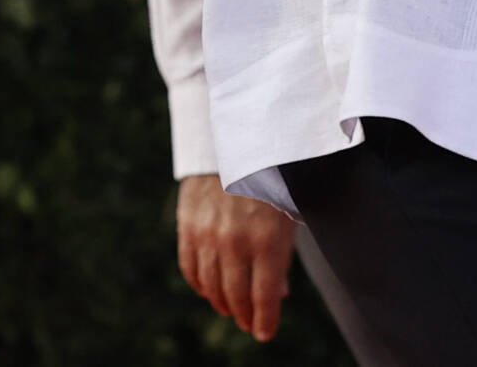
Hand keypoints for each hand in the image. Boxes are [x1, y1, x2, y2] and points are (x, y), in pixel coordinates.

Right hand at [177, 171, 292, 341]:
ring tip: (231, 308)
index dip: (265, 321)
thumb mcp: (288, 214)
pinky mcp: (188, 226)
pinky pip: (190, 268)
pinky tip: (209, 289)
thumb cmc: (272, 179)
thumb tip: (278, 294)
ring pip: (211, 287)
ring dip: (221, 303)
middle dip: (244, 316)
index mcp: (267, 239)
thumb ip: (282, 256)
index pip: (265, 296)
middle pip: (236, 296)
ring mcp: (208, 235)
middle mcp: (236, 241)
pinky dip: (199, 284)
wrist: (236, 142)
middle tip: (249, 323)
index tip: (265, 333)